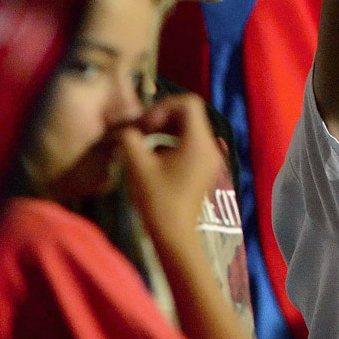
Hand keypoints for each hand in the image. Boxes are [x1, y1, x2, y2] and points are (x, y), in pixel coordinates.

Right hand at [117, 94, 223, 239]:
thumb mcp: (137, 165)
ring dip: (166, 129)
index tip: (146, 124)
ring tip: (145, 142)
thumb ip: (130, 138)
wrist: (175, 235)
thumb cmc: (157, 200)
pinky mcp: (205, 169)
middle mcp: (210, 146)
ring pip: (190, 129)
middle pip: (189, 115)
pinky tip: (155, 156)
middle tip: (142, 131)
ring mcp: (210, 159)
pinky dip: (173, 142)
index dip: (163, 106)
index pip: (188, 103)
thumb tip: (128, 128)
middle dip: (163, 117)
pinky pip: (191, 143)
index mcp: (198, 141)